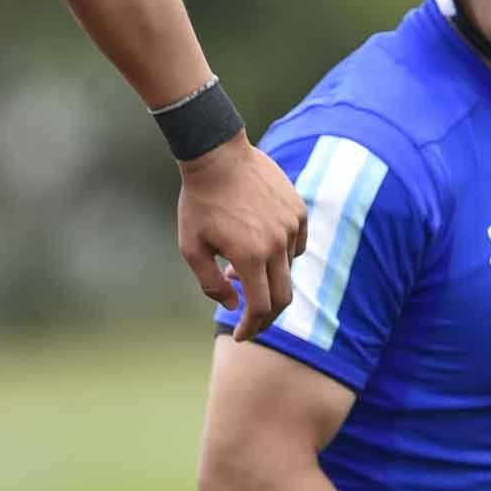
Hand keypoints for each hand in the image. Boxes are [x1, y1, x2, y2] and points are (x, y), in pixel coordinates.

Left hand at [177, 136, 307, 340]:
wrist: (218, 155)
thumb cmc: (199, 202)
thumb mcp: (191, 248)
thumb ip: (211, 284)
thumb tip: (234, 306)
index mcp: (250, 256)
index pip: (260, 308)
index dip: (251, 328)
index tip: (240, 335)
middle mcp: (277, 244)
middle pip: (282, 297)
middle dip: (266, 317)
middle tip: (250, 321)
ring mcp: (292, 226)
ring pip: (288, 269)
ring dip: (267, 279)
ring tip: (239, 267)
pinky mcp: (298, 210)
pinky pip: (297, 245)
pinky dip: (281, 256)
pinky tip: (259, 246)